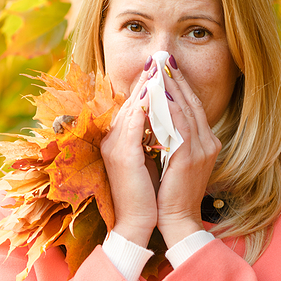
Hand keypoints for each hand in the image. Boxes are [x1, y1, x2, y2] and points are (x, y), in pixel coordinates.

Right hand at [100, 64, 158, 246]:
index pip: (133, 104)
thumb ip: (154, 137)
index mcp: (118, 139)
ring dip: (148, 84)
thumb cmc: (148, 195)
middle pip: (131, 99)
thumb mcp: (150, 159)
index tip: (162, 67)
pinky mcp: (122, 153)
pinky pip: (134, 121)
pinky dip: (146, 104)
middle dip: (148, 78)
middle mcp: (112, 138)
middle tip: (162, 56)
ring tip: (162, 66)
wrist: (139, 223)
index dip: (148, 84)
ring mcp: (115, 144)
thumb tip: (167, 118)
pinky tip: (158, 91)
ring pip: (132, 105)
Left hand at [156, 57, 220, 246]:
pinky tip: (158, 95)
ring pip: (185, 110)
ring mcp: (201, 149)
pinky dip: (168, 109)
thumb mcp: (173, 159)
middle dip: (176, 78)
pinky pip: (178, 126)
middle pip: (192, 102)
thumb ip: (171, 136)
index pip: (192, 106)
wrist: (176, 220)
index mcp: (205, 142)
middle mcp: (207, 142)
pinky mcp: (189, 158)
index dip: (180, 85)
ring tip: (158, 68)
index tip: (167, 65)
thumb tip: (156, 114)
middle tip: (163, 57)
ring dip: (170, 88)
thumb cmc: (170, 193)